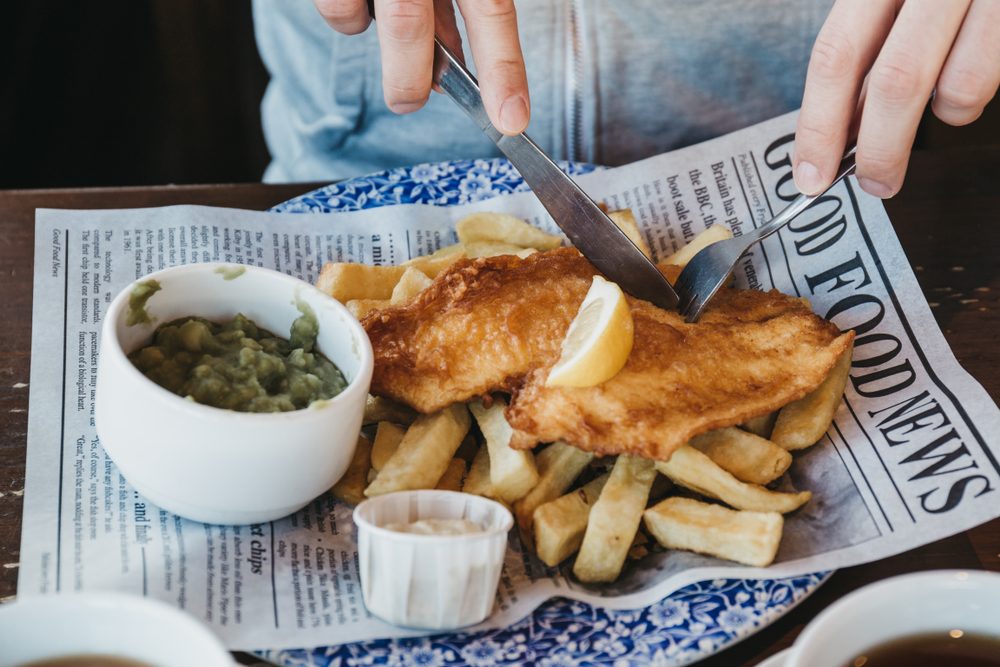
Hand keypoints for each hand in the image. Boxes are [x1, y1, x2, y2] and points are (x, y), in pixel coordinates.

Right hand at [313, 0, 529, 134]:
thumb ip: (456, 7)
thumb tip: (453, 63)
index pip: (490, 10)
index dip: (504, 68)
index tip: (511, 118)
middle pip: (407, 26)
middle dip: (409, 80)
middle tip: (411, 99)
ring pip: (360, 18)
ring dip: (371, 40)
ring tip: (381, 23)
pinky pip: (335, 7)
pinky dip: (346, 15)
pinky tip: (357, 0)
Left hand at [794, 0, 999, 197]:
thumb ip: (873, 46)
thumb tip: (842, 126)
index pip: (836, 55)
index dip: (819, 123)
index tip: (810, 174)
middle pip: (894, 80)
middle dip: (879, 148)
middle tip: (875, 182)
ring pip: (958, 87)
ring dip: (946, 112)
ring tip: (946, 99)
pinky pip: (991, 75)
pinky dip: (976, 93)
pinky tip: (977, 63)